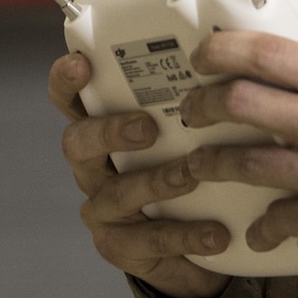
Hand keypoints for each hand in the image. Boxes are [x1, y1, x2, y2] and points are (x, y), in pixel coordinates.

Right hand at [49, 51, 229, 297]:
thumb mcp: (189, 130)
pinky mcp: (121, 247)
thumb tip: (229, 50)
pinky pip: (147, 240)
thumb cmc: (192, 166)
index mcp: (102, 127)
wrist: (199, 243)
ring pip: (116, 193)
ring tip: (193, 175)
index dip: (67, 79)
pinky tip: (216, 233)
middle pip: (78, 142)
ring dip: (156, 181)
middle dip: (110, 131)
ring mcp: (103, 209)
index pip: (70, 98)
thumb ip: (193, 97)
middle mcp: (94, 166)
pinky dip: (184, 235)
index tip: (83, 62)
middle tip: (147, 127)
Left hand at [177, 0, 297, 268]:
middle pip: (242, 103)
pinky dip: (261, 224)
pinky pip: (274, 217)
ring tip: (201, 162)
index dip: (221, 49)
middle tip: (194, 109)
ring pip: (245, 163)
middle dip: (203, 104)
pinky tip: (257, 223)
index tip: (203, 54)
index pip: (268, 53)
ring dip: (211, 163)